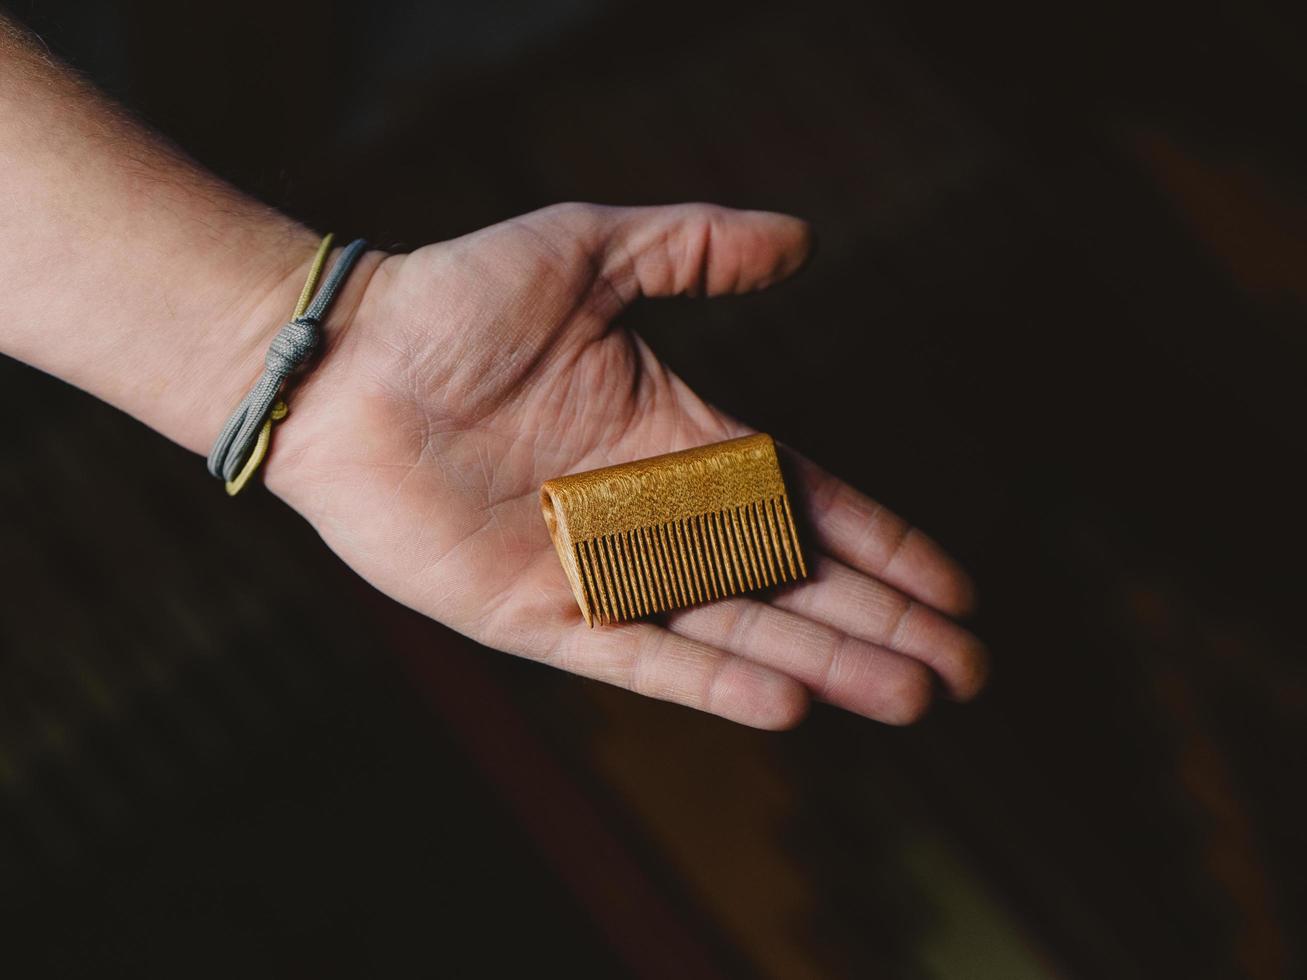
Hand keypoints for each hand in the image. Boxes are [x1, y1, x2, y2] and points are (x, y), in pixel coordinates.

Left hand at [267, 203, 987, 728]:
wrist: (343, 360)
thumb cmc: (456, 300)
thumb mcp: (590, 251)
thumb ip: (693, 250)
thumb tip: (802, 240)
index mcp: (677, 439)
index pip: (804, 503)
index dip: (882, 545)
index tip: (955, 588)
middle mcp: (650, 516)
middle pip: (789, 582)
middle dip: (879, 625)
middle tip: (963, 671)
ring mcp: (597, 572)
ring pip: (732, 629)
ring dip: (822, 663)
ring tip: (908, 695)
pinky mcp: (535, 616)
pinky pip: (636, 657)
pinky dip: (709, 683)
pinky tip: (788, 704)